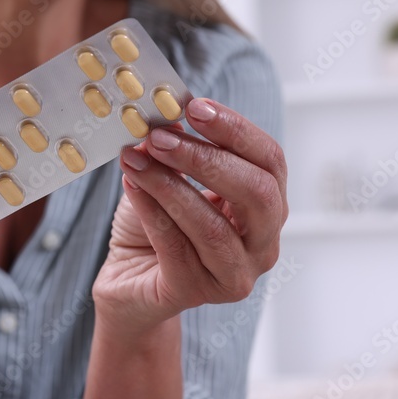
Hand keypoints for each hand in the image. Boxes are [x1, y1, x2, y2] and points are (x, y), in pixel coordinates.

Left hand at [92, 98, 287, 335]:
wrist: (127, 279)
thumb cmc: (155, 225)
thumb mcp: (168, 178)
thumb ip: (173, 152)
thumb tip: (165, 119)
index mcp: (266, 207)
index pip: (270, 161)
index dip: (236, 130)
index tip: (195, 106)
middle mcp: (263, 243)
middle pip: (257, 194)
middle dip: (206, 158)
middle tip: (160, 136)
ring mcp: (235, 274)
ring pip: (212, 226)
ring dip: (169, 185)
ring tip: (134, 158)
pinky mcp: (197, 292)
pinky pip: (176, 247)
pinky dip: (151, 210)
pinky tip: (131, 185)